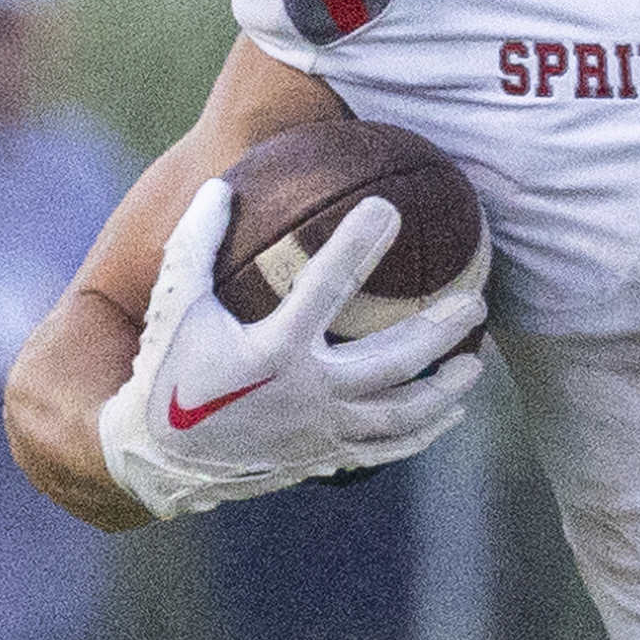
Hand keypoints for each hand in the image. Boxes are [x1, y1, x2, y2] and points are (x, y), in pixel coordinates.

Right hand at [94, 181, 491, 518]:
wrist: (163, 455)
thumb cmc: (171, 369)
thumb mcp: (174, 303)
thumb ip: (197, 243)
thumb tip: (221, 184)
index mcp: (272, 351)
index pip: (324, 288)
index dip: (356, 246)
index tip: (389, 210)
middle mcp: (306, 394)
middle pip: (391, 362)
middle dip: (438, 331)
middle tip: (476, 301)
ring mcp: (321, 430)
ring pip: (400, 413)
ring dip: (443, 390)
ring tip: (476, 363)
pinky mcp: (325, 455)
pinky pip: (387, 448)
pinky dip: (423, 432)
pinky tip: (450, 414)